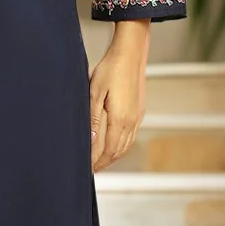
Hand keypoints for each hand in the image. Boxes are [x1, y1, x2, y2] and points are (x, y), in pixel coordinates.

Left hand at [89, 21, 149, 171]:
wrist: (131, 53)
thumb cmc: (110, 69)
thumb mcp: (94, 93)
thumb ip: (93, 120)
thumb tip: (90, 142)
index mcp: (119, 120)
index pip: (107, 150)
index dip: (96, 162)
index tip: (86, 170)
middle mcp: (131, 122)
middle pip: (117, 152)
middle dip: (103, 163)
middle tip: (90, 171)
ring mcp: (137, 117)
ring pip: (126, 146)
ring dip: (113, 156)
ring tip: (100, 162)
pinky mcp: (139, 111)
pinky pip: (131, 137)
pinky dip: (121, 146)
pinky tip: (114, 145)